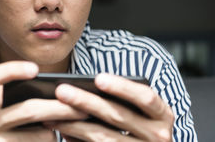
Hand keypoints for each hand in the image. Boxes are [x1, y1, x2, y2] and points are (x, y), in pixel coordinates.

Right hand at [0, 61, 86, 141]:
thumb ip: (14, 95)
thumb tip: (58, 91)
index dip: (11, 71)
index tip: (35, 69)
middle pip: (29, 110)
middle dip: (60, 107)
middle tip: (83, 107)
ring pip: (41, 132)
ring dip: (59, 128)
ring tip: (71, 124)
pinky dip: (52, 141)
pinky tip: (57, 137)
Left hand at [45, 73, 173, 141]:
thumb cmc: (139, 129)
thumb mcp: (139, 113)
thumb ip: (120, 100)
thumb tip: (85, 84)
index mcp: (162, 115)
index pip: (146, 97)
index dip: (122, 87)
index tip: (98, 78)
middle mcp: (159, 136)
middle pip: (118, 116)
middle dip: (86, 101)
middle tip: (61, 91)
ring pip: (103, 137)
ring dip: (74, 124)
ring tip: (52, 114)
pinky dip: (77, 139)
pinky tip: (61, 131)